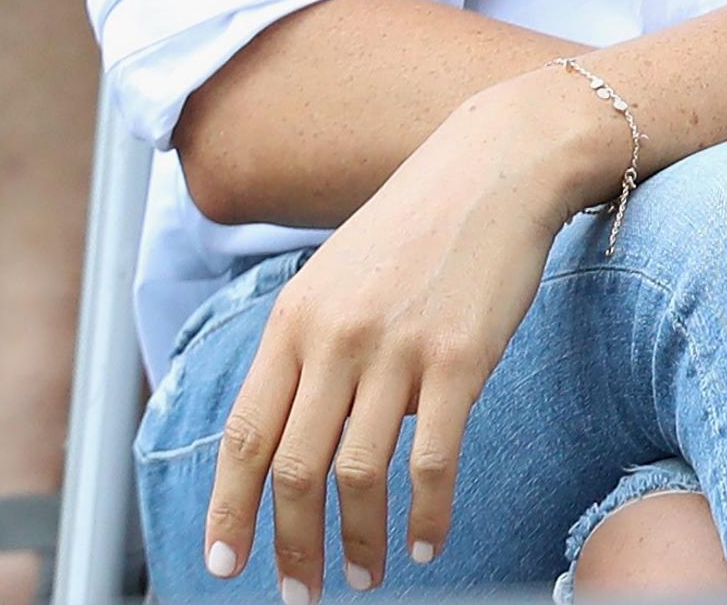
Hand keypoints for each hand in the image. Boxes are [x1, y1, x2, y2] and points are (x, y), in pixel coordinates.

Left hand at [203, 68, 620, 597]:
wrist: (500, 164)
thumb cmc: (421, 222)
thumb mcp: (338, 274)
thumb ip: (310, 348)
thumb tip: (296, 434)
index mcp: (294, 319)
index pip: (242, 436)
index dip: (229, 509)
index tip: (225, 562)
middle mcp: (334, 338)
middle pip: (293, 470)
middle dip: (290, 546)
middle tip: (298, 592)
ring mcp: (397, 349)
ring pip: (357, 475)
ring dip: (356, 542)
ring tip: (366, 576)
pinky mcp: (461, 358)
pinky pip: (434, 460)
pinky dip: (427, 515)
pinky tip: (428, 543)